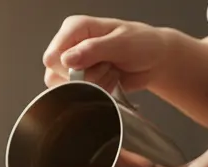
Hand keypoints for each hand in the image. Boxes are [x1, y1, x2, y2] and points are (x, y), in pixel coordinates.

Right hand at [43, 16, 171, 91]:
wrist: (154, 61)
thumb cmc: (142, 43)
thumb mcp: (121, 42)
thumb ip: (93, 49)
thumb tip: (67, 59)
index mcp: (75, 28)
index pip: (53, 56)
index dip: (69, 67)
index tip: (94, 63)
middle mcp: (70, 46)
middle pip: (56, 75)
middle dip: (86, 77)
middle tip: (107, 65)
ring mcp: (73, 65)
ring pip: (66, 88)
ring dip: (94, 85)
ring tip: (110, 71)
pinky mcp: (81, 81)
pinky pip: (78, 96)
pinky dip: (98, 92)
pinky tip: (110, 81)